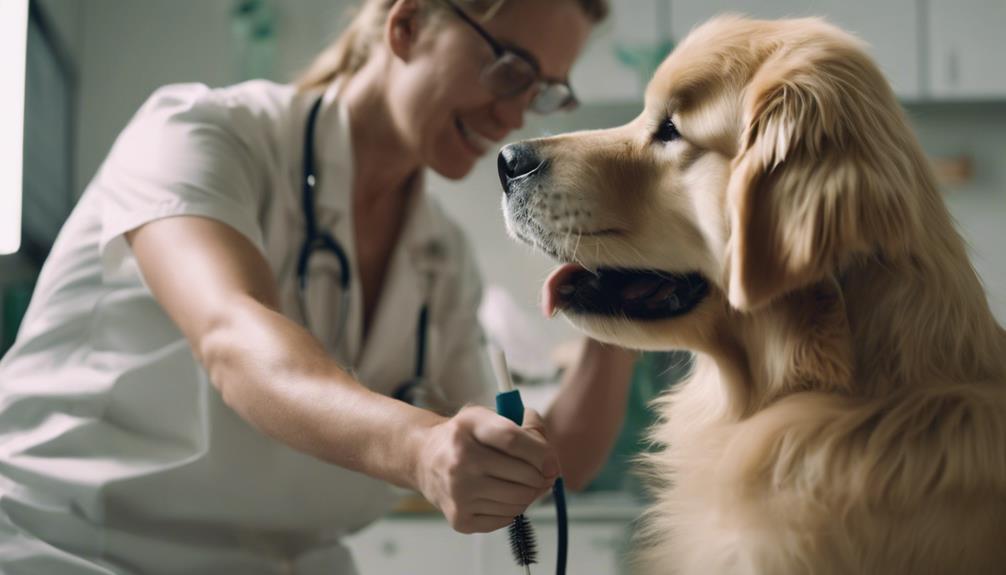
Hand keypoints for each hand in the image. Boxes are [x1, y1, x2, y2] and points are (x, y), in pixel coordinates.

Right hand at [414, 406, 558, 532]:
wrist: (424, 460)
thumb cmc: (463, 438)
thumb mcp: (488, 417)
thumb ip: (525, 425)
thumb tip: (550, 459)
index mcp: (469, 427)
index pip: (514, 440)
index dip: (542, 453)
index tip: (552, 463)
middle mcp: (460, 461)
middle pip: (524, 475)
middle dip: (540, 476)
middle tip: (539, 474)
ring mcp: (458, 492)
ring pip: (519, 500)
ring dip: (528, 493)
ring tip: (519, 483)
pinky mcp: (460, 518)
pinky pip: (506, 518)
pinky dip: (512, 509)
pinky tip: (500, 495)